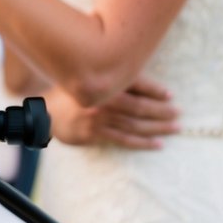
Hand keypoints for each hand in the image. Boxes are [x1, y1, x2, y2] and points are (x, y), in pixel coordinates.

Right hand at [46, 76, 178, 148]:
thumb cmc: (72, 93)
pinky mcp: (94, 134)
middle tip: (178, 114)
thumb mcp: (89, 78)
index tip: (171, 96)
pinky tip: (158, 144)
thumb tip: (144, 81)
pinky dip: (143, 143)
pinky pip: (124, 140)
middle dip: (162, 111)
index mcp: (104, 81)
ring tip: (174, 129)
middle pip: (140, 106)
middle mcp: (102, 99)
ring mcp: (98, 118)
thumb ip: (113, 77)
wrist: (44, 111)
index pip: (136, 84)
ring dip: (158, 127)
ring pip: (135, 124)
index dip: (156, 90)